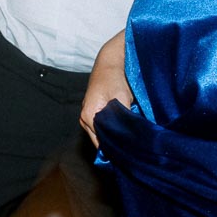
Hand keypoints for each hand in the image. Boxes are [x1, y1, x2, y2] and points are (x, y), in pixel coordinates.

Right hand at [80, 31, 133, 147]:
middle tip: (133, 150)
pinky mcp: (93, 111)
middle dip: (114, 145)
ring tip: (130, 141)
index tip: (130, 154)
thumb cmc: (114, 78)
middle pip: (99, 140)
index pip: (101, 143)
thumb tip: (130, 137)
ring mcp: (87, 115)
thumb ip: (123, 119)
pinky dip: (112, 130)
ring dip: (113, 137)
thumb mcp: (122, 99)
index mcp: (88, 116)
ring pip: (100, 134)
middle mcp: (84, 118)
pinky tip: (124, 131)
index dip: (116, 149)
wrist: (109, 62)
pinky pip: (101, 127)